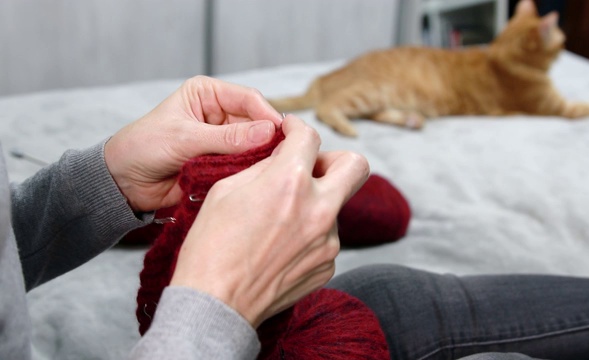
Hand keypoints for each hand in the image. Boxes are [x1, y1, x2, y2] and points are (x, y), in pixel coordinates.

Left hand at [104, 76, 282, 211]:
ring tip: (271, 168)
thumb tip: (267, 132)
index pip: (248, 98)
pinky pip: (245, 166)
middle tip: (283, 154)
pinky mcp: (222, 163)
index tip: (281, 133)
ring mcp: (223, 140)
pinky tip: (257, 178)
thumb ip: (227, 138)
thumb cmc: (143, 147)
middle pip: (256, 123)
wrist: (124, 182)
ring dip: (260, 157)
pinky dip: (250, 172)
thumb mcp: (184, 138)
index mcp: (208, 94)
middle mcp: (219, 114)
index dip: (266, 115)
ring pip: (254, 146)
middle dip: (267, 138)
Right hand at [170, 115, 369, 326]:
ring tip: (279, 222)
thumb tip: (283, 155)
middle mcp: (318, 209)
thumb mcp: (226, 190)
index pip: (310, 137)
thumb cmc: (211, 246)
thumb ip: (263, 166)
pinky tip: (281, 247)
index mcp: (289, 182)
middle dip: (334, 158)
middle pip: (356, 166)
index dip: (298, 127)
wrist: (215, 303)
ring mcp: (328, 241)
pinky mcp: (328, 265)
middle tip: (311, 167)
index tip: (292, 132)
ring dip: (315, 203)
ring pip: (336, 206)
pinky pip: (327, 238)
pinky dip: (310, 235)